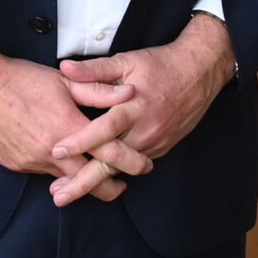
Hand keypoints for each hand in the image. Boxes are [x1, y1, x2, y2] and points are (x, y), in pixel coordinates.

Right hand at [0, 35, 150, 201]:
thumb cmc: (21, 79)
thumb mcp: (64, 81)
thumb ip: (99, 91)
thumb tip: (129, 92)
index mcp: (69, 128)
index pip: (109, 155)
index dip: (130, 163)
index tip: (142, 166)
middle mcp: (52, 152)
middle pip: (90, 181)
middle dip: (109, 187)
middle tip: (122, 185)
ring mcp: (32, 162)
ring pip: (64, 180)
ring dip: (80, 179)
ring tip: (95, 174)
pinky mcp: (16, 165)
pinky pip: (43, 173)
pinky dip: (56, 172)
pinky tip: (62, 163)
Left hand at [52, 13, 236, 202]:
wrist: (200, 72)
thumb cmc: (161, 64)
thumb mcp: (127, 61)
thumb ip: (95, 69)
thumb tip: (64, 68)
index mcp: (135, 107)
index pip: (105, 128)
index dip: (81, 141)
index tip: (56, 151)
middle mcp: (146, 130)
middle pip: (111, 163)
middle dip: (84, 182)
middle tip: (59, 197)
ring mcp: (155, 143)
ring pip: (121, 169)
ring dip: (95, 182)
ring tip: (68, 192)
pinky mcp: (161, 148)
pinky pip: (133, 165)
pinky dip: (114, 173)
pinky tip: (94, 179)